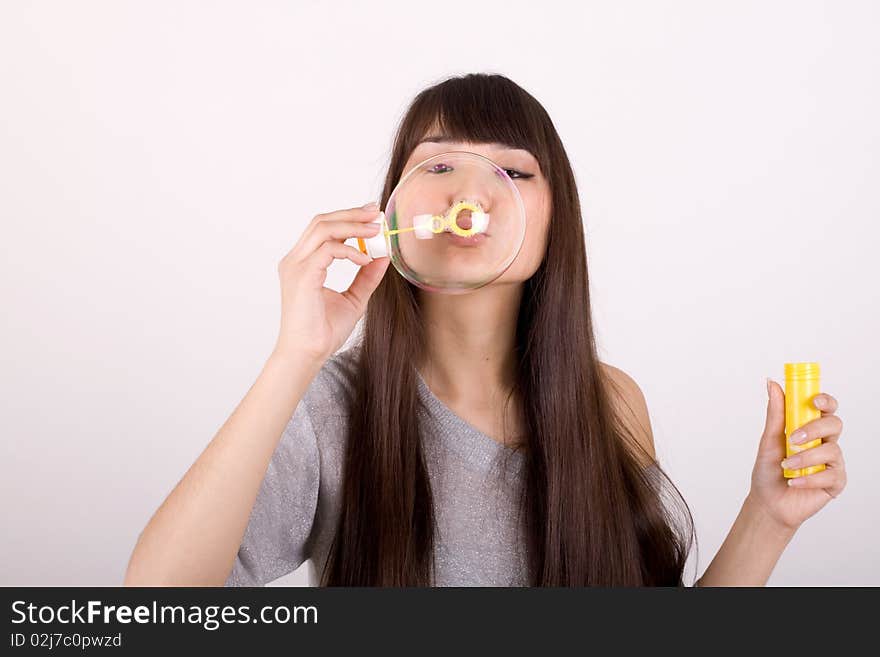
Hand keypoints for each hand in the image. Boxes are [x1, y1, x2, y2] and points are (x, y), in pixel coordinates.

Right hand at [274, 202, 389, 362]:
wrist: (307, 355)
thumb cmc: (323, 332)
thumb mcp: (354, 298)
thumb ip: (366, 276)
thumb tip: (383, 255)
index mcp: (303, 263)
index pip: (323, 228)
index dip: (348, 217)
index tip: (372, 216)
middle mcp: (295, 260)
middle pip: (322, 221)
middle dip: (351, 213)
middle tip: (377, 212)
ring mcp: (295, 266)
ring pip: (323, 229)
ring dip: (352, 225)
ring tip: (376, 230)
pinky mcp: (302, 276)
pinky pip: (327, 250)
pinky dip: (349, 250)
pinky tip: (365, 259)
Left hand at [748, 379, 846, 531]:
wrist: (768, 502)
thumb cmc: (768, 470)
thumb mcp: (769, 439)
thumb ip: (775, 413)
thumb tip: (771, 383)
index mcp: (810, 428)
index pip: (826, 408)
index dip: (825, 400)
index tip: (814, 401)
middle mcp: (825, 442)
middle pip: (834, 424)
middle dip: (815, 429)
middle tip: (793, 439)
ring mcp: (832, 462)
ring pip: (832, 450)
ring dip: (805, 458)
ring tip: (787, 466)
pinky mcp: (836, 482)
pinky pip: (831, 474)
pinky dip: (809, 478)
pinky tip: (793, 481)